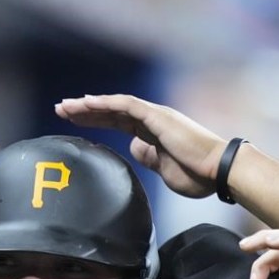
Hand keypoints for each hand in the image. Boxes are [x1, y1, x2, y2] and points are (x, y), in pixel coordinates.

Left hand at [55, 94, 226, 197]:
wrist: (217, 171)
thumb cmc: (197, 175)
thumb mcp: (164, 169)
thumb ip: (149, 157)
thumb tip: (135, 149)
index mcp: (153, 131)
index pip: (117, 121)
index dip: (95, 120)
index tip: (74, 122)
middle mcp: (152, 119)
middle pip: (111, 111)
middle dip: (85, 111)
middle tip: (61, 110)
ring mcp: (154, 115)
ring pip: (114, 105)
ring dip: (88, 105)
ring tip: (65, 107)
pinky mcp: (157, 116)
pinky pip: (126, 105)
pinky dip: (105, 103)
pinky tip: (86, 103)